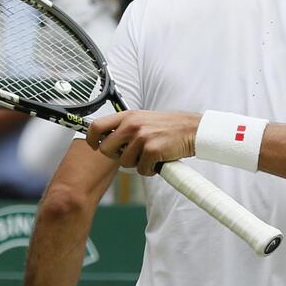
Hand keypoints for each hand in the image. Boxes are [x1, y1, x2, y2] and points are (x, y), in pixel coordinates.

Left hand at [86, 110, 202, 175]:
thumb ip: (126, 126)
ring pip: (125, 162)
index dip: (91, 139)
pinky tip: (158, 162)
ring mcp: (142, 137)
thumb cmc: (170, 126)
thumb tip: (108, 140)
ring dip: (137, 164)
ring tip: (149, 157)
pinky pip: (141, 169)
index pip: (97, 126)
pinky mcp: (152, 150)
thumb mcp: (144, 119)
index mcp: (128, 116)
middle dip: (116, 157)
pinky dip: (149, 170)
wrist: (193, 129)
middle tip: (130, 156)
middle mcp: (132, 125)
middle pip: (106, 149)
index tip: (95, 146)